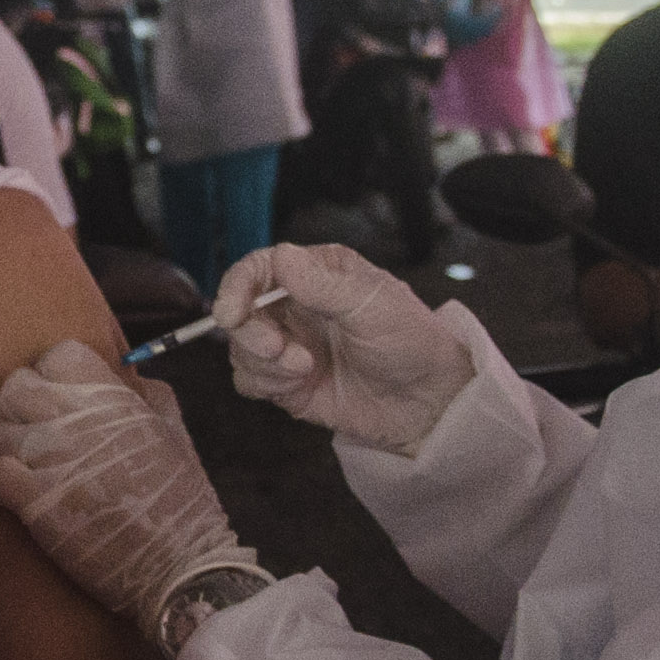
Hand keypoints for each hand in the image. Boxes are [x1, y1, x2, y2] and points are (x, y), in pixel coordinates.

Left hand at [0, 342, 259, 643]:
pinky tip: (27, 496)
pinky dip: (6, 485)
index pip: (57, 356)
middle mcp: (77, 420)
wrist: (179, 564)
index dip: (55, 377)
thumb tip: (123, 372)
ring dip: (13, 451)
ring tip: (36, 470)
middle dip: (23, 409)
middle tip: (40, 434)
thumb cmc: (181, 500)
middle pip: (16, 388)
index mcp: (113, 397)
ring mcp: (52, 459)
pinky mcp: (33, 502)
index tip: (64, 400)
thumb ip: (145, 395)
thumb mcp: (175, 431)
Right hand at [214, 243, 472, 452]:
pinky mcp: (286, 382)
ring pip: (241, 348)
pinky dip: (264, 383)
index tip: (233, 313)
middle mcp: (296, 306)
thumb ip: (322, 284)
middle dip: (250, 333)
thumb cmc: (410, 342)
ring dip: (263, 362)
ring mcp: (289, 345)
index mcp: (317, 273)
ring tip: (304, 370)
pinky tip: (297, 385)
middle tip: (277, 350)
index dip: (237, 287)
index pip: (259, 268)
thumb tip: (280, 257)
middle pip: (240, 310)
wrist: (426, 402)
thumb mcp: (372, 304)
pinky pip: (249, 380)